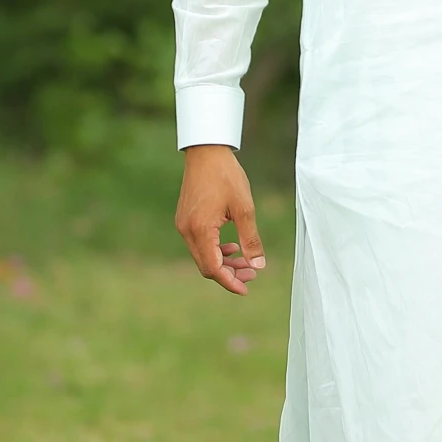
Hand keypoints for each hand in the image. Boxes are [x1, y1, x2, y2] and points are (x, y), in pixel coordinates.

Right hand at [175, 144, 265, 294]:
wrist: (206, 152)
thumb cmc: (227, 176)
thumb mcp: (244, 208)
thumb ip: (250, 239)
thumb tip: (258, 265)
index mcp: (200, 230)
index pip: (213, 268)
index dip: (230, 282)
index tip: (246, 289)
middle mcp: (187, 231)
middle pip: (206, 266)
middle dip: (229, 274)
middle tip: (252, 275)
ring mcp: (183, 225)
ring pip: (203, 256)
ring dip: (224, 262)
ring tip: (246, 263)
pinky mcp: (185, 219)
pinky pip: (199, 244)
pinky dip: (215, 250)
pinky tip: (232, 247)